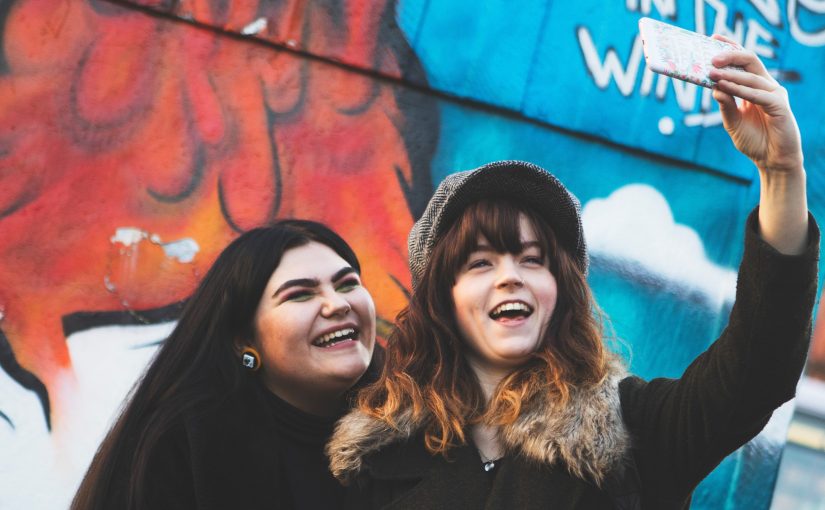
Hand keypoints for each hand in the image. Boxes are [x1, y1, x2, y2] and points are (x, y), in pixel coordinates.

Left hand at [708, 35, 803, 174]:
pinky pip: (757, 94)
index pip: (743, 62)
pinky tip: (724, 86)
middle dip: (730, 55)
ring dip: (730, 74)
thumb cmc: (754, 141)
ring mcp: (774, 95)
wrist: (772, 160)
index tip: (713, 38)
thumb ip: (725, 105)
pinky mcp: (779, 106)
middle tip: (710, 55)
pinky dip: (740, 89)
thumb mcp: (733, 122)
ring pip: (752, 77)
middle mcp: (766, 87)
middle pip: (750, 61)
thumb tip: (713, 87)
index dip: (730, 48)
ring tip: (711, 71)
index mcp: (755, 87)